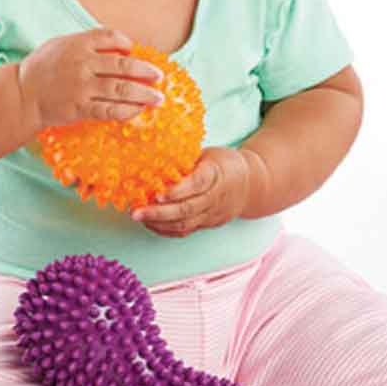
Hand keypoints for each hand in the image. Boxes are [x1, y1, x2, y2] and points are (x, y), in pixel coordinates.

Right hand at [16, 29, 164, 131]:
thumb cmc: (42, 67)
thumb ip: (87, 42)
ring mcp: (82, 87)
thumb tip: (119, 47)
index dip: (126, 43)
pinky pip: (109, 110)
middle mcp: (83, 64)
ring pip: (120, 90)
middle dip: (146, 72)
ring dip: (143, 94)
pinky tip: (138, 111)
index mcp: (78, 44)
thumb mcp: (60, 44)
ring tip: (158, 98)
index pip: (110, 37)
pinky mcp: (80, 108)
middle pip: (123, 66)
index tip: (133, 51)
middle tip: (160, 77)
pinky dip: (126, 111)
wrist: (22, 94)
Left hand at [131, 147, 261, 238]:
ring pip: (185, 224)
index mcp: (217, 174)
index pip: (197, 184)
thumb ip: (186, 160)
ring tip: (138, 217)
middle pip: (187, 209)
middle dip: (159, 212)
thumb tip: (153, 159)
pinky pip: (186, 231)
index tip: (156, 193)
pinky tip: (151, 224)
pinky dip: (166, 230)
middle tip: (136, 212)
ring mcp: (213, 214)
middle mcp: (216, 197)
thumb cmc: (224, 163)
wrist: (250, 185)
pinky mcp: (209, 225)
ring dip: (159, 223)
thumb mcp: (208, 154)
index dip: (177, 191)